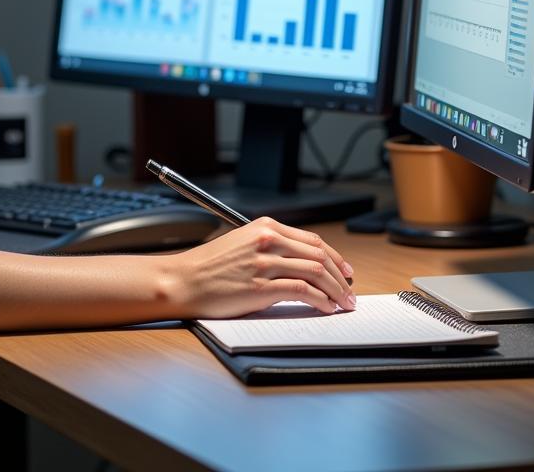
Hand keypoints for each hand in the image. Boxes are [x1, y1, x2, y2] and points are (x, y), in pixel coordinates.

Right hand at [168, 217, 355, 318]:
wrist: (183, 280)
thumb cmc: (210, 266)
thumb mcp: (243, 244)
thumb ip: (271, 248)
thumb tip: (303, 264)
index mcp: (265, 226)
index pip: (313, 240)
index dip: (335, 257)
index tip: (345, 271)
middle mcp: (268, 240)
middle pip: (320, 255)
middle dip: (341, 276)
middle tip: (350, 291)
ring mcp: (265, 263)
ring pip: (316, 272)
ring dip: (336, 290)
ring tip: (344, 303)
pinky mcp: (262, 287)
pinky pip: (303, 291)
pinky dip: (321, 300)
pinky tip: (326, 307)